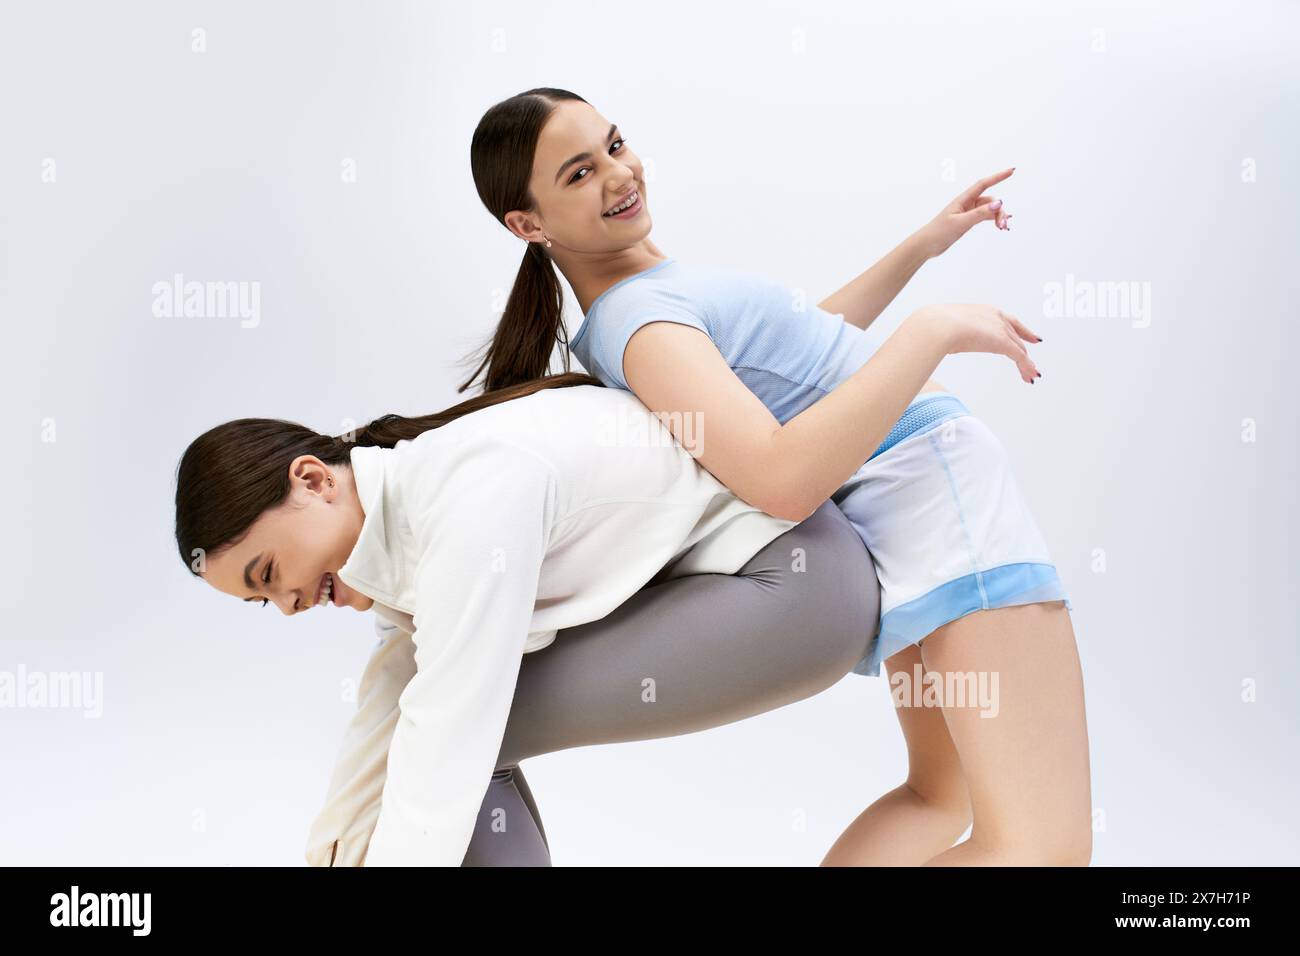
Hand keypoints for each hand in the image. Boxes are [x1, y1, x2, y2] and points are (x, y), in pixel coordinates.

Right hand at [910, 303, 1042, 383]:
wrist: (938, 325)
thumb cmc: (936, 326)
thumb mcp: (947, 328)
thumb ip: (951, 334)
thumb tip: (942, 341)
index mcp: (984, 311)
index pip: (1009, 321)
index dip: (1022, 331)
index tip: (1031, 338)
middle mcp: (997, 318)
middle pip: (1017, 337)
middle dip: (1024, 351)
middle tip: (1031, 363)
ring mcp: (1001, 329)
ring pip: (1020, 349)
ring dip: (1026, 364)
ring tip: (1030, 376)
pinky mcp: (1003, 342)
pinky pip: (1019, 357)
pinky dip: (1026, 367)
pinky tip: (1029, 377)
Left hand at [916, 168, 1015, 257]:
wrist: (926, 245)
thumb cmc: (939, 232)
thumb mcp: (961, 223)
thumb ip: (979, 214)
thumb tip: (999, 203)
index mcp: (963, 199)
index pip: (983, 184)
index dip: (998, 177)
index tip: (1012, 171)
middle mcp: (966, 203)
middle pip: (990, 201)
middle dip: (1000, 210)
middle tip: (1003, 225)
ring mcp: (968, 212)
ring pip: (989, 209)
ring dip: (998, 217)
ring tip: (1003, 228)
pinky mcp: (967, 221)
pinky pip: (985, 216)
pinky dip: (993, 219)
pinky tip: (1000, 225)